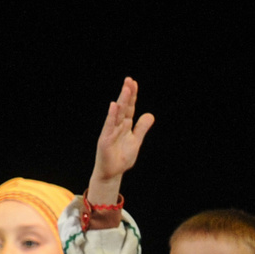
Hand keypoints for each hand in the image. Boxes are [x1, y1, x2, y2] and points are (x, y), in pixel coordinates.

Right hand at [88, 76, 152, 205]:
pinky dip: (112, 116)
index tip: (133, 82)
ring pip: (117, 114)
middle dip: (126, 93)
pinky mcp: (105, 140)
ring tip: (126, 89)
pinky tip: (114, 106)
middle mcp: (116, 126)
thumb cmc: (121, 158)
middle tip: (129, 80)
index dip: (132, 95)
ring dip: (122, 101)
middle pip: (123, 107)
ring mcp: (110, 132)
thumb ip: (142, 128)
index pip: (129, 107)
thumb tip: (149, 114)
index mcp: (124, 125)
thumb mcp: (136, 141)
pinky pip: (109, 126)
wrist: (112, 173)